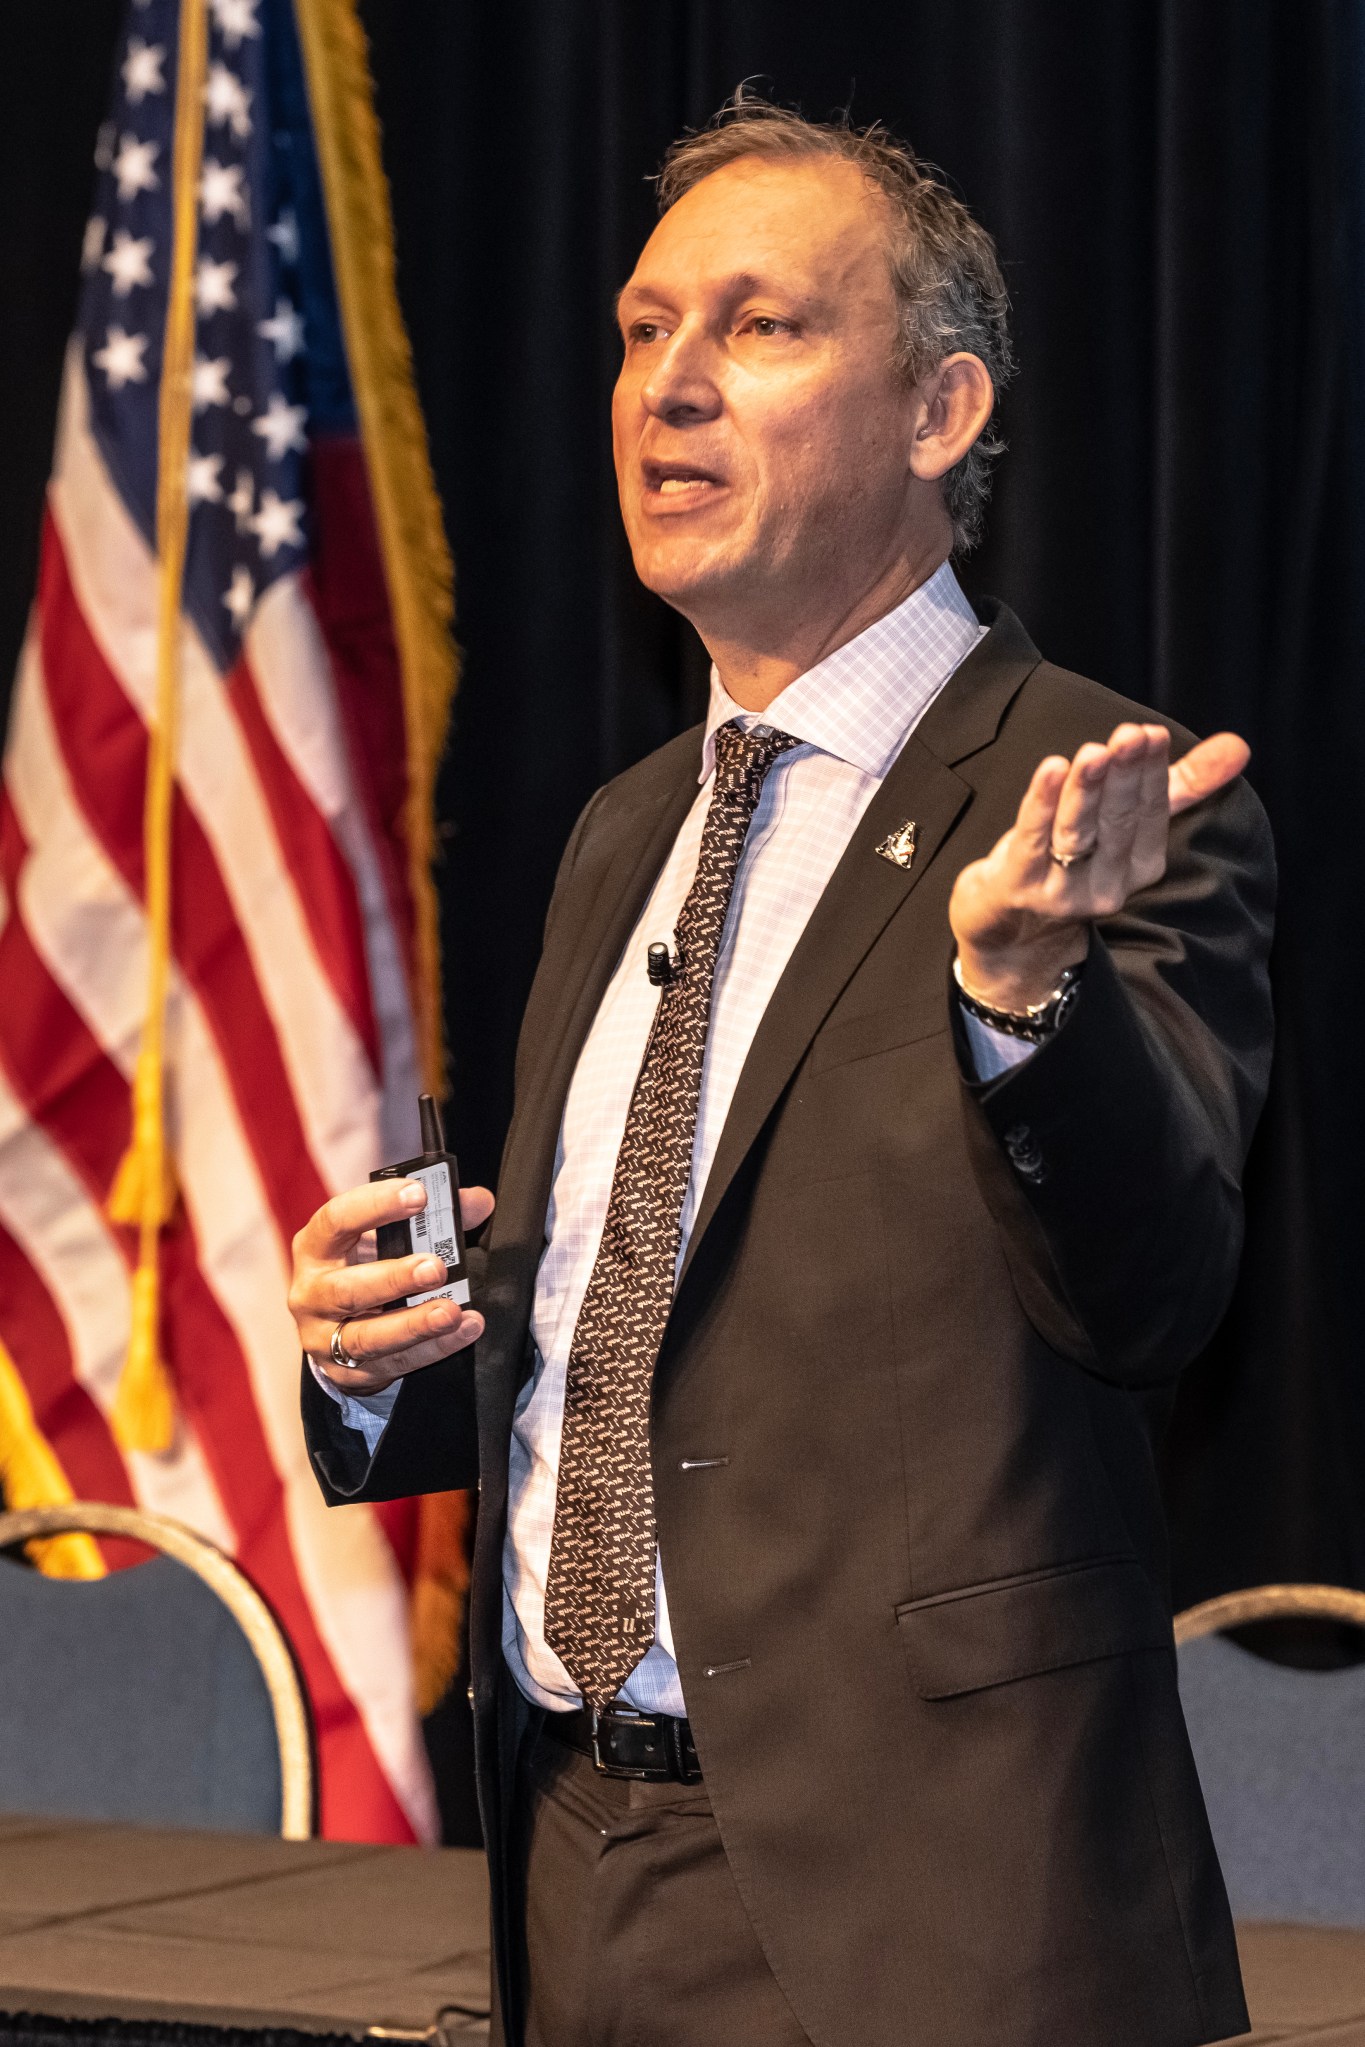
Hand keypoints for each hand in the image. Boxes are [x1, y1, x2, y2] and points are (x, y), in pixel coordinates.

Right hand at [289, 1177, 495, 1395]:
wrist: (334, 1327)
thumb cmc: (363, 1267)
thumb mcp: (385, 1238)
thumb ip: (433, 1218)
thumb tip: (477, 1202)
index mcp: (316, 1247)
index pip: (336, 1220)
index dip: (375, 1206)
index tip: (418, 1195)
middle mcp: (311, 1293)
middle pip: (346, 1288)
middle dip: (394, 1279)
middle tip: (435, 1268)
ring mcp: (323, 1337)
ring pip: (366, 1337)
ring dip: (413, 1324)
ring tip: (451, 1312)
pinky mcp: (346, 1372)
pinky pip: (392, 1362)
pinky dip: (432, 1348)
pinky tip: (462, 1330)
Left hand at [949, 722, 1249, 1011]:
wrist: (1012, 929)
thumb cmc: (1076, 861)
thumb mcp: (1130, 823)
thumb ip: (1182, 784)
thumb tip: (1238, 746)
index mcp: (1139, 866)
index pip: (1151, 815)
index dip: (1151, 774)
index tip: (1151, 734)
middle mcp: (1106, 883)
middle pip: (1117, 822)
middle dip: (1124, 777)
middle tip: (1129, 735)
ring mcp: (1062, 890)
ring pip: (1077, 833)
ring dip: (1087, 790)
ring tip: (1095, 752)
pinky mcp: (1018, 886)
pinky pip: (1032, 840)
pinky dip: (1040, 803)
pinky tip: (1050, 769)